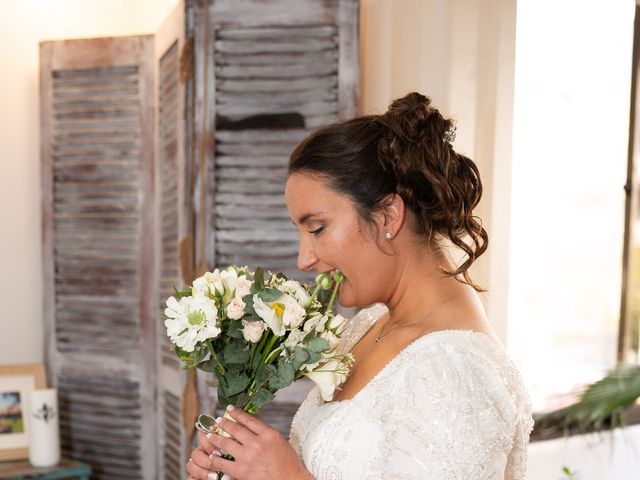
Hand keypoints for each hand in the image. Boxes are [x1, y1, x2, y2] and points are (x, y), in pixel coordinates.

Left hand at [186, 405, 313, 479]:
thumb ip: (265, 433)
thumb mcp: (280, 441)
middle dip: (224, 423)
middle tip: (217, 421)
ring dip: (216, 438)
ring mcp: (247, 457)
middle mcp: (257, 443)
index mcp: (268, 434)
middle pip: (235, 429)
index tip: (230, 409)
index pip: (249, 419)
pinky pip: (223, 462)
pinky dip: (215, 458)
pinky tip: (212, 455)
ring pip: (226, 443)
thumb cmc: (288, 463)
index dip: (237, 413)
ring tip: (210, 435)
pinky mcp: (241, 471)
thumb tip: (250, 426)